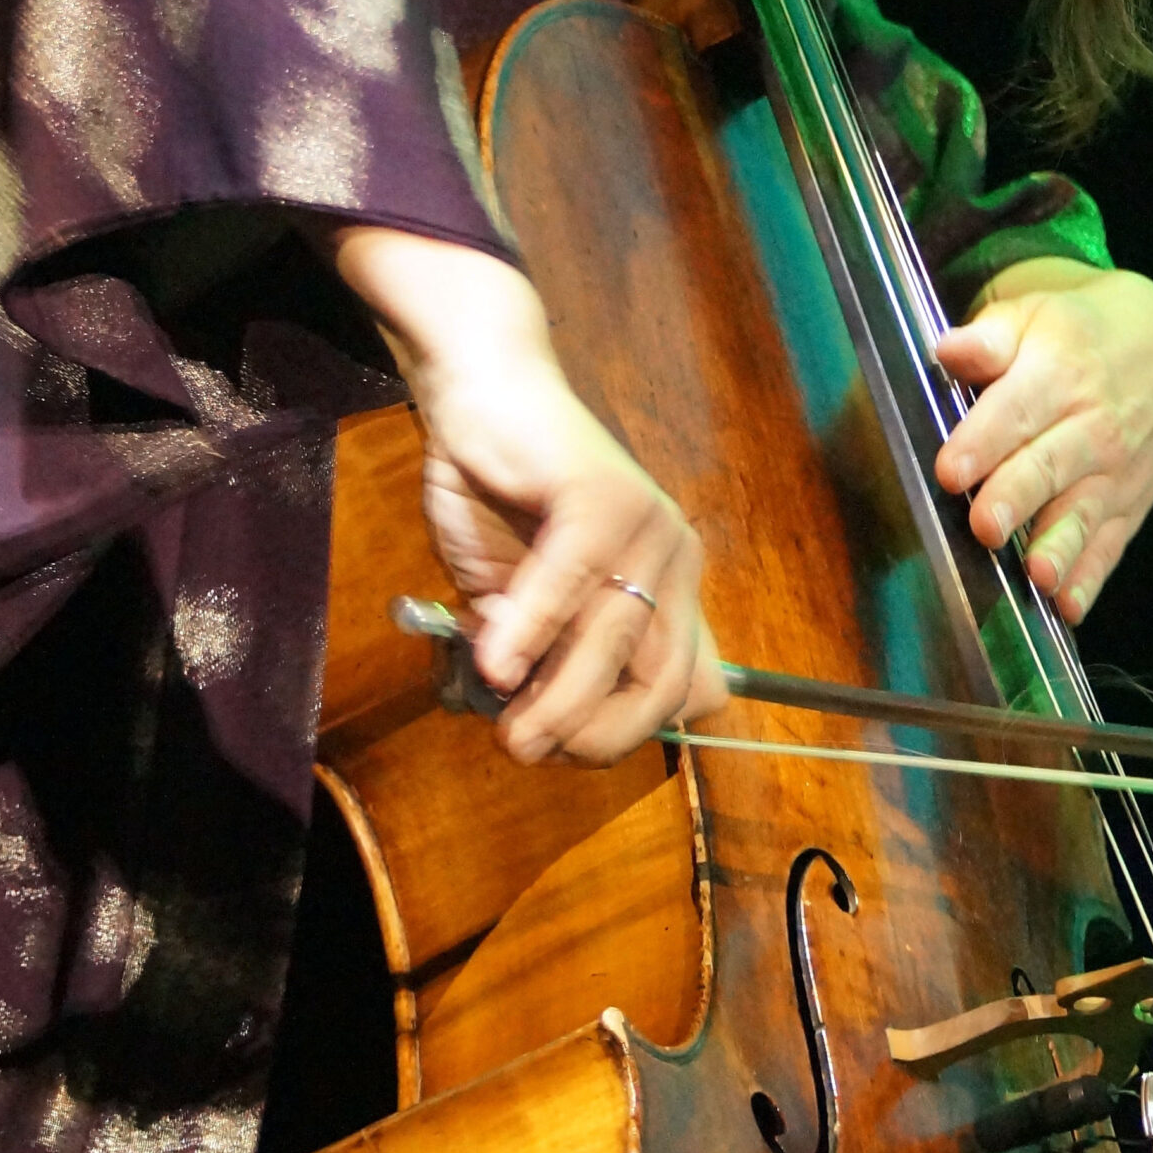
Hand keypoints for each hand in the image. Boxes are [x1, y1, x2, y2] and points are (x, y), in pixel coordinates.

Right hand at [332, 224, 727, 766]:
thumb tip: (537, 726)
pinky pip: (573, 580)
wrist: (477, 399)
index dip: (618, 735)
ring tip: (507, 727)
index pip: (672, 688)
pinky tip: (493, 661)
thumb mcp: (522, 603)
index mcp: (668, 585)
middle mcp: (675, 555)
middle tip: (524, 749)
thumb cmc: (497, 500)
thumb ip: (541, 653)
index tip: (557, 754)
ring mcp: (648, 522)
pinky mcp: (605, 493)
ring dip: (556, 696)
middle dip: (591, 730)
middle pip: (657, 677)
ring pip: (614, 638)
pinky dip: (530, 629)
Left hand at [932, 258, 1152, 624]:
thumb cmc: (1076, 335)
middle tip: (985, 526)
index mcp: (1059, 372)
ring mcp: (1115, 471)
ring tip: (1037, 575)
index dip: (982, 442)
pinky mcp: (1129, 504)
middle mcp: (1092, 425)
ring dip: (1059, 546)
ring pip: (1084, 512)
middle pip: (1050, 465)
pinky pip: (1111, 544)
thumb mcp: (1034, 316)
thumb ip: (990, 338)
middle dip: (1017, 497)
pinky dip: (1092, 577)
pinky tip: (1070, 606)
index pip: (1017, 410)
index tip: (950, 471)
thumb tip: (949, 349)